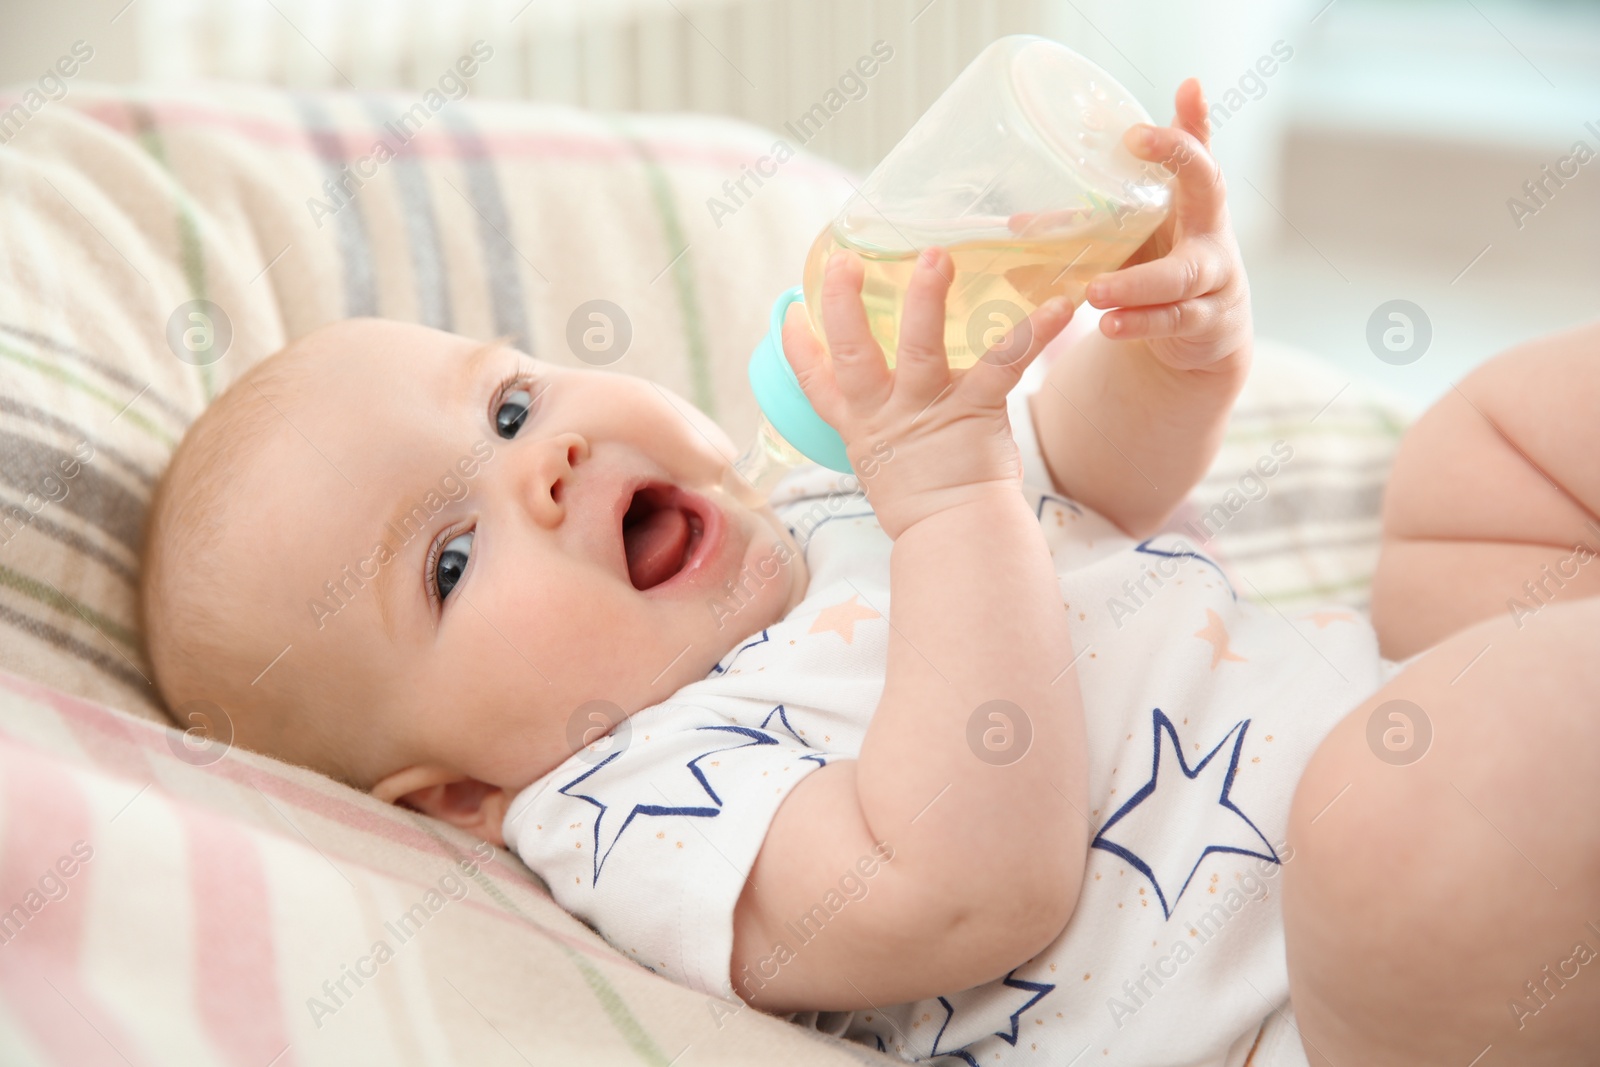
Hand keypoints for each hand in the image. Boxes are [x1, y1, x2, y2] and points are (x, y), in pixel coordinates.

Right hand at [780, 246, 1072, 538]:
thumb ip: (874, 419)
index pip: (815, 381)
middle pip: (853, 353)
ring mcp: (928, 410)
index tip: (791, 308)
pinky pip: (1004, 365)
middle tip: (846, 261)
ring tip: (934, 257)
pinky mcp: (975, 411)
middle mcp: (885, 412)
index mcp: (859, 423)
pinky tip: (1062, 305)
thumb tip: (874, 388)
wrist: (958, 535)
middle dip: (843, 305)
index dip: (798, 346)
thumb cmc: (924, 495)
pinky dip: (1035, 333)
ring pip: (919, 350)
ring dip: (926, 300)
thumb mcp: (880, 459)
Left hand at [1084, 77, 1251, 373]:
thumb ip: (1090, 222)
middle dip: (1178, 157)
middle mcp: (1211, 230)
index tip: (1148, 110)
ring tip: (1094, 291)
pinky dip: (1139, 322)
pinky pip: (1173, 320)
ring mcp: (1214, 276)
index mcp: (1193, 201)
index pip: (1196, 151)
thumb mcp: (1137, 237)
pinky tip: (1109, 325)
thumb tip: (1017, 223)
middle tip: (1135, 140)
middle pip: (1210, 185)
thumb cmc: (1161, 266)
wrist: (1204, 332)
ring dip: (1135, 282)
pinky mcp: (1206, 321)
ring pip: (1180, 275)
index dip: (1177, 129)